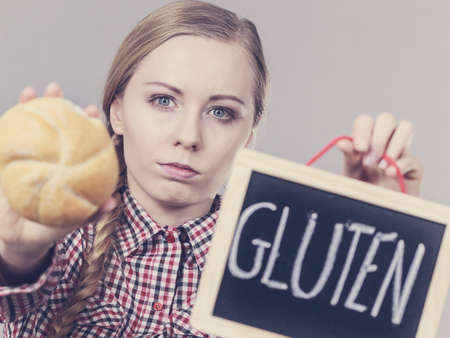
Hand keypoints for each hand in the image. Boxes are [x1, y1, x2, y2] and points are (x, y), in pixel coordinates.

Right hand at [0, 82, 116, 269]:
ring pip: (30, 129)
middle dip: (57, 106)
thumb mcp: (70, 222)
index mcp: (68, 166)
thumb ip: (90, 213)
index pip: (79, 140)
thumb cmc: (48, 228)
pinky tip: (8, 113)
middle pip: (56, 128)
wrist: (17, 238)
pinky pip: (6, 143)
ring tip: (32, 91)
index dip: (85, 125)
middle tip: (58, 89)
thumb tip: (112, 203)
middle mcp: (50, 157)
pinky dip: (6, 127)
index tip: (91, 111)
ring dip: (29, 108)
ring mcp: (29, 158)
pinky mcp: (7, 162)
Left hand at [337, 113, 422, 196]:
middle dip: (378, 138)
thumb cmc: (362, 191)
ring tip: (380, 167)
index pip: (365, 121)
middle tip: (369, 161)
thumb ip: (349, 158)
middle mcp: (383, 141)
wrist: (374, 214)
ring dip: (393, 145)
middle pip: (386, 119)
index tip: (360, 148)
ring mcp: (400, 151)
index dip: (363, 130)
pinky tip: (390, 174)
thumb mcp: (351, 175)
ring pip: (405, 127)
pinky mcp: (413, 166)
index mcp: (365, 140)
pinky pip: (412, 157)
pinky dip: (401, 164)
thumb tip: (342, 143)